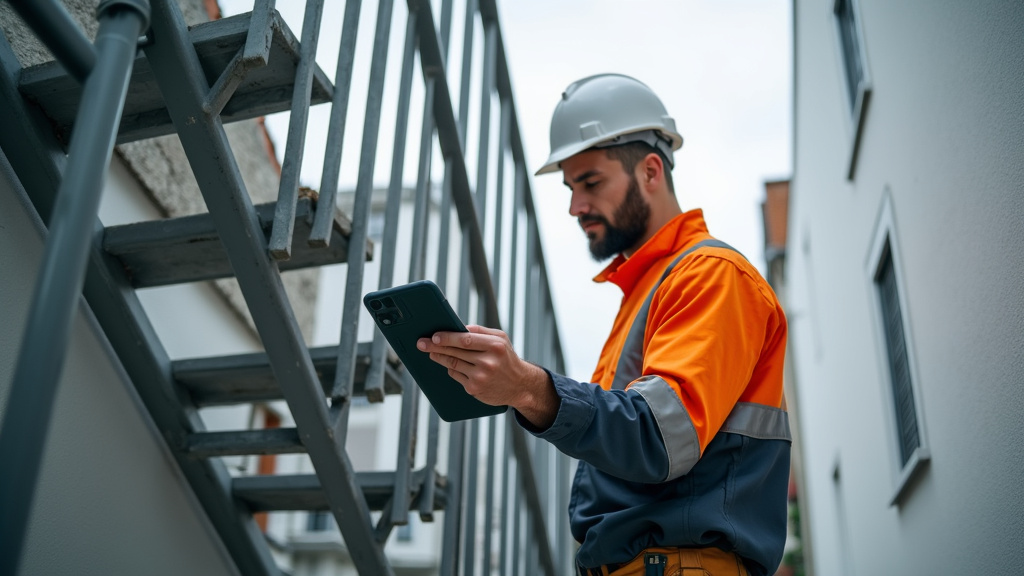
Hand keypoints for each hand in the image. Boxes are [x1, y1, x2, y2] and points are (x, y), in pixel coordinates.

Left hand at [416, 325, 557, 428]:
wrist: (520, 385)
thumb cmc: (507, 358)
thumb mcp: (501, 339)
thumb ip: (480, 331)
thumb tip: (457, 327)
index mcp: (495, 346)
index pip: (465, 339)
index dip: (447, 337)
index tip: (433, 336)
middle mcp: (488, 362)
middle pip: (455, 352)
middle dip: (435, 347)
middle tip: (421, 343)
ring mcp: (481, 377)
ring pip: (452, 364)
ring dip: (439, 358)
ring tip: (430, 352)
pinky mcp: (475, 389)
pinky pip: (456, 376)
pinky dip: (451, 369)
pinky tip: (447, 364)